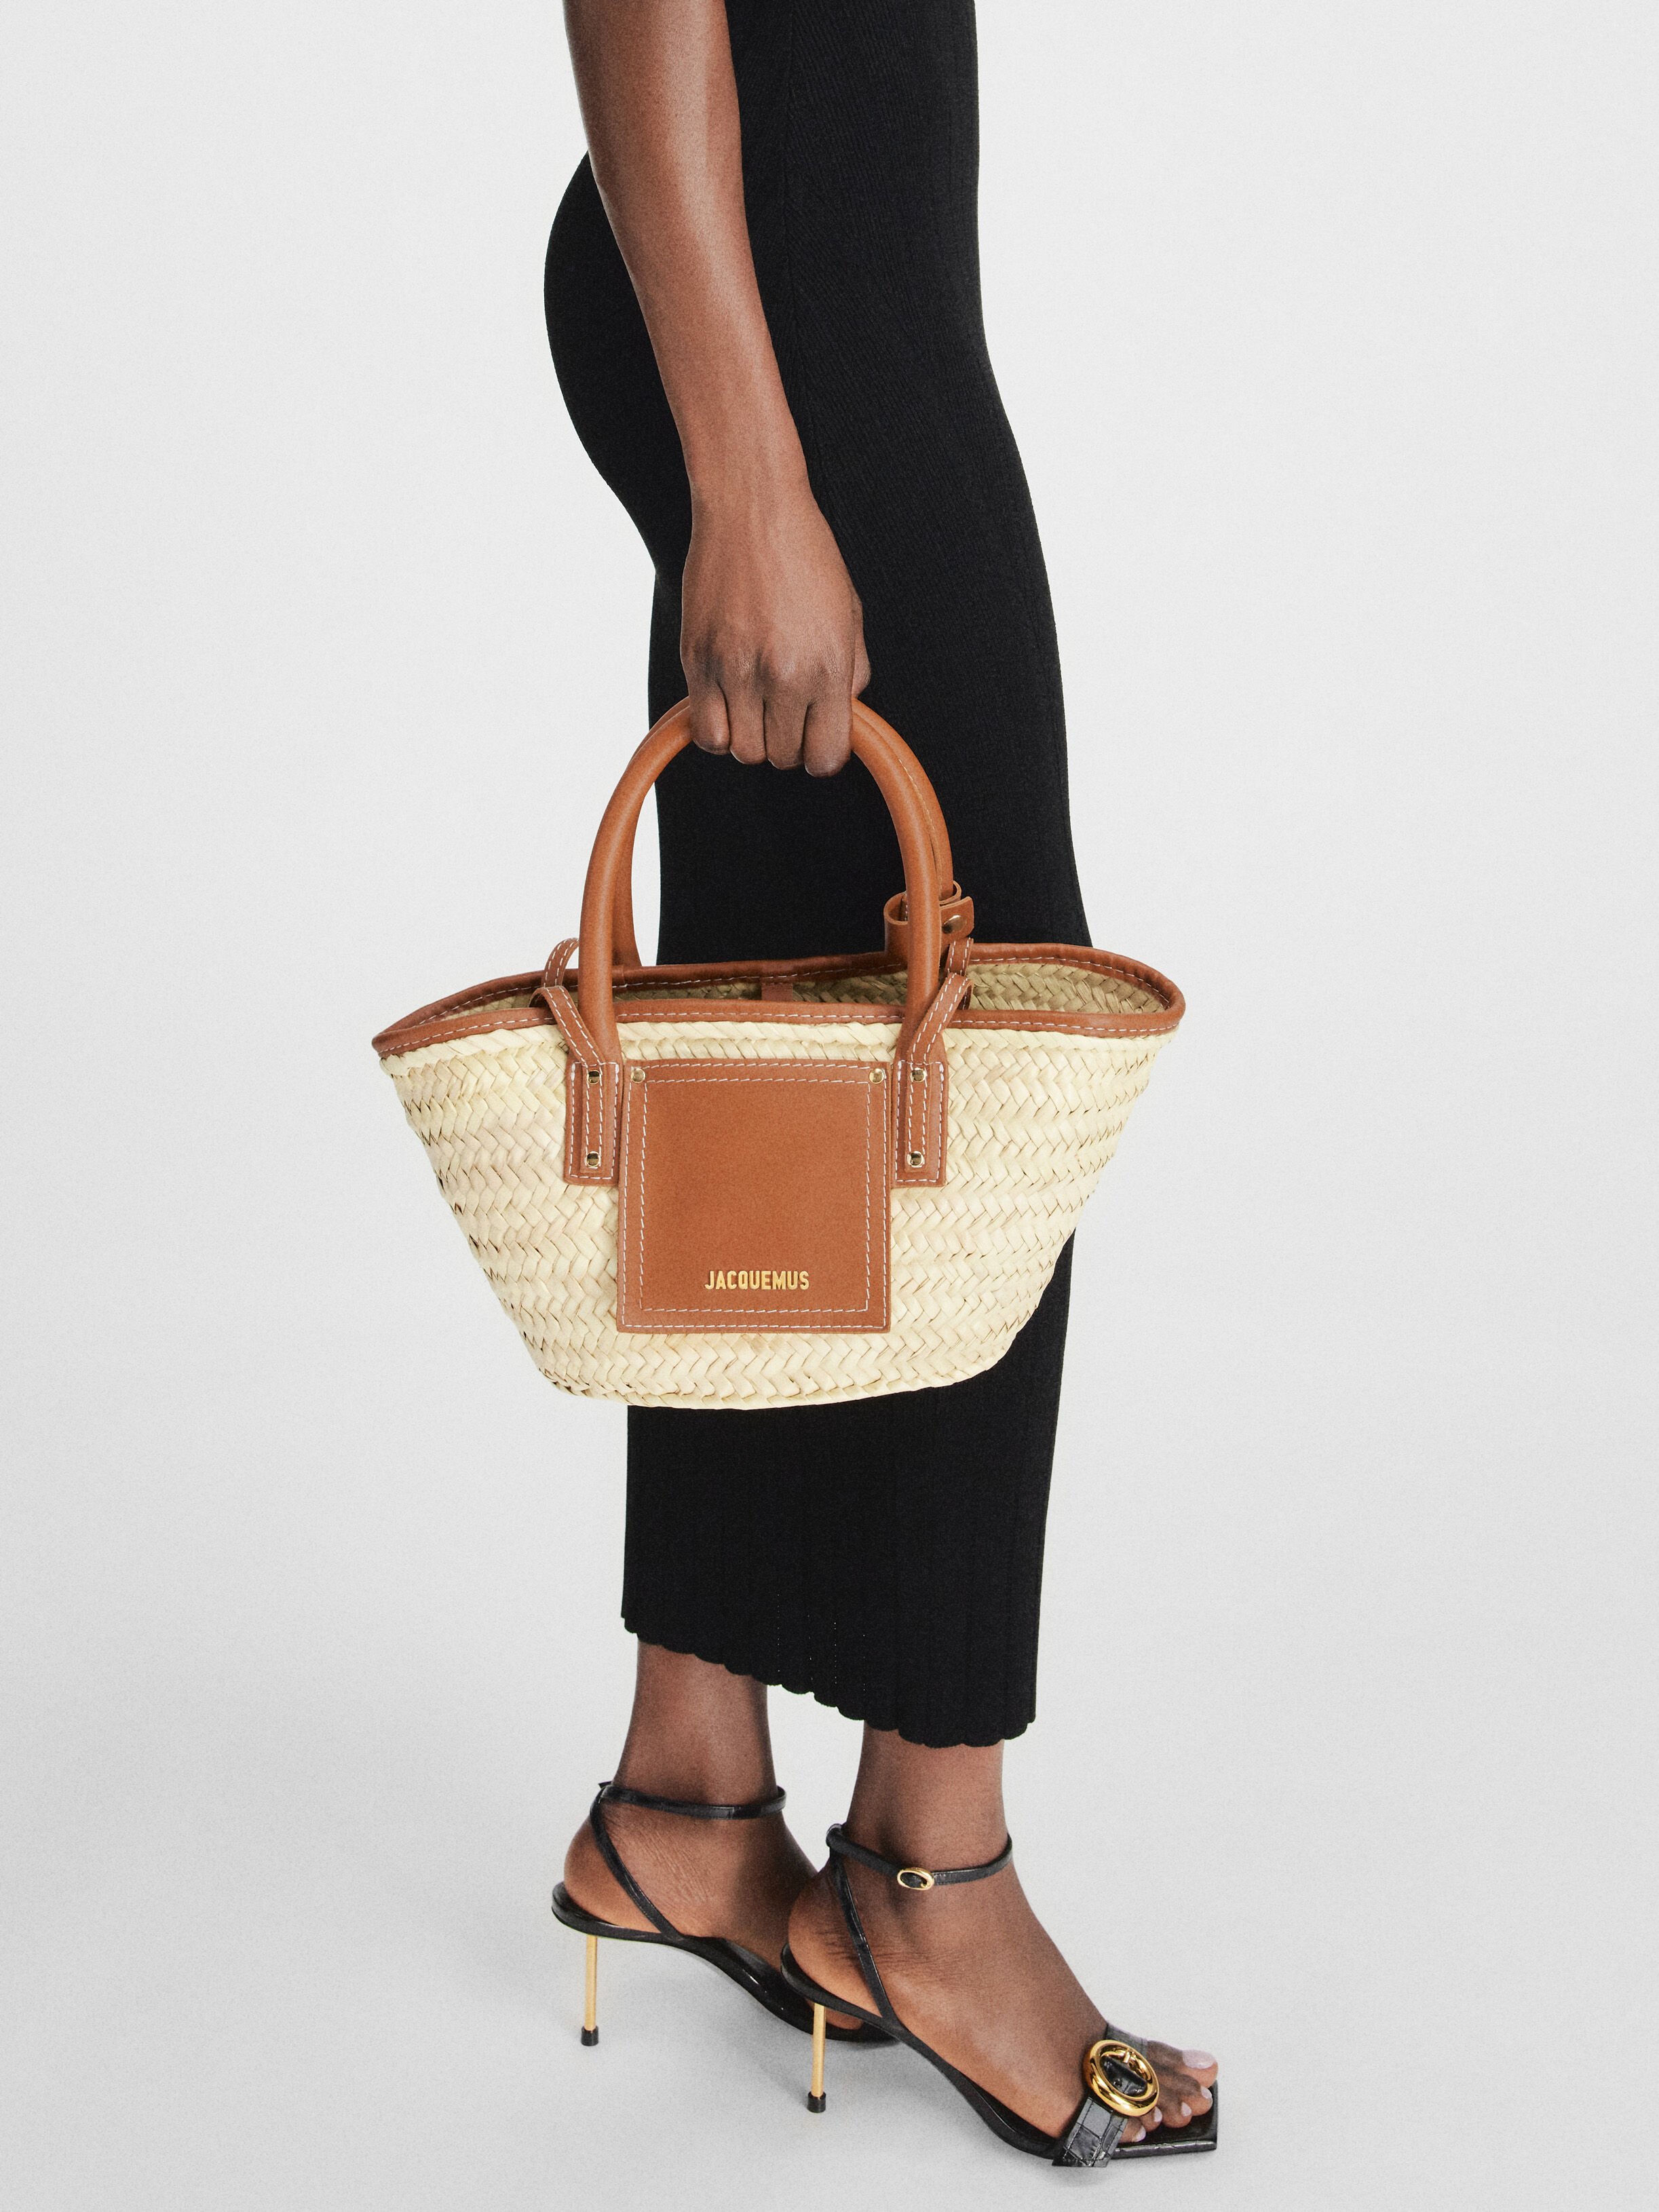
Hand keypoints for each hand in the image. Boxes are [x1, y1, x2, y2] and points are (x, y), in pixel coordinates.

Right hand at [680, 466, 869, 775]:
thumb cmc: (805, 555)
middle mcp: (781, 675)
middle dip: (788, 744)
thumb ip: (850, 675)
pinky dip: (718, 729)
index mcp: (827, 667)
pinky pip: (705, 731)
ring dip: (752, 738)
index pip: (826, 756)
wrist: (751, 507)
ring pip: (742, 751)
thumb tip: (840, 721)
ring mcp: (735, 669)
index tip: (818, 739)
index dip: (823, 754)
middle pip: (782, 758)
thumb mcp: (849, 616)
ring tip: (758, 707)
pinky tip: (729, 703)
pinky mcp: (697, 659)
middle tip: (787, 714)